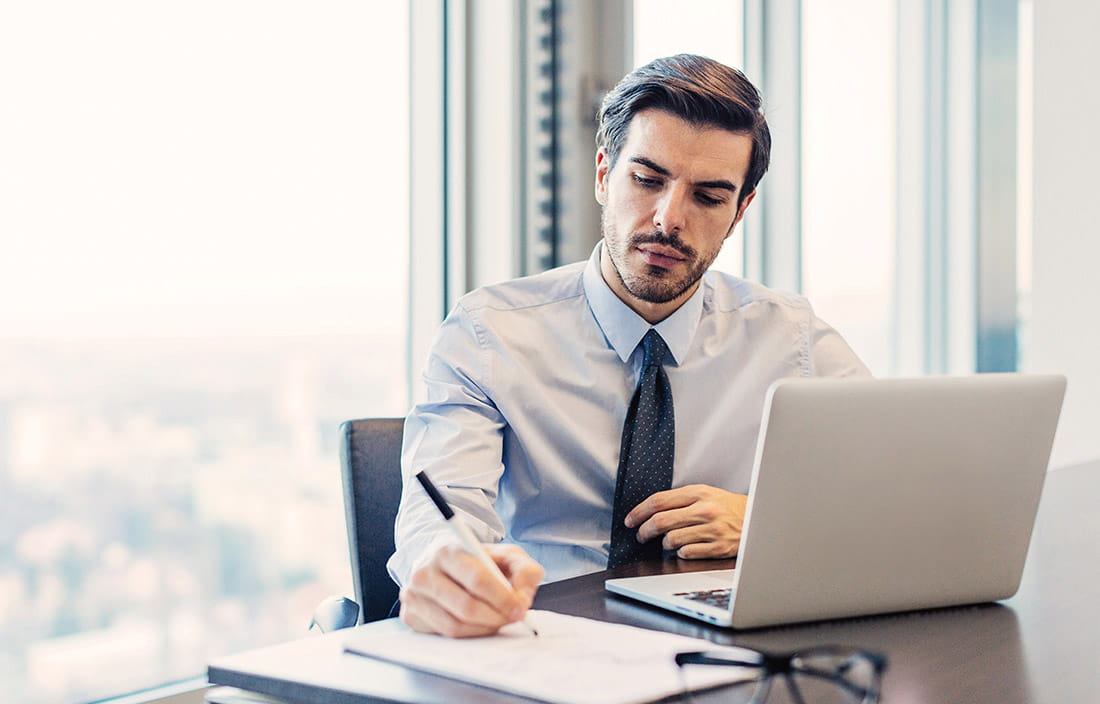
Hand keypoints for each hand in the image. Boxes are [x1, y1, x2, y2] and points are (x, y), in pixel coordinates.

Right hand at [399, 543, 543, 637]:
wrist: (445, 564)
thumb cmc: (478, 561)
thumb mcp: (507, 556)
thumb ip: (525, 572)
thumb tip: (522, 601)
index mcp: (448, 551)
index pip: (477, 580)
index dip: (502, 598)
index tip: (519, 608)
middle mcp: (424, 572)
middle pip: (465, 607)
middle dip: (495, 617)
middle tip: (511, 619)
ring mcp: (413, 595)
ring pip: (454, 626)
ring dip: (483, 629)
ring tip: (496, 621)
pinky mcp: (410, 615)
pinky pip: (442, 636)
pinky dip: (467, 635)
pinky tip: (477, 624)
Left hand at [625, 484, 747, 559]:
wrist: (758, 519)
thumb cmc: (728, 507)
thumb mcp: (706, 494)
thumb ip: (681, 500)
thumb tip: (651, 511)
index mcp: (699, 493)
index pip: (659, 501)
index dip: (639, 511)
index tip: (630, 520)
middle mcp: (704, 510)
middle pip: (661, 521)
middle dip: (644, 530)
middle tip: (641, 535)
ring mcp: (711, 530)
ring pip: (671, 539)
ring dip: (664, 543)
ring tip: (666, 542)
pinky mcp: (718, 548)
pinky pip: (686, 553)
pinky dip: (680, 553)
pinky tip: (683, 549)